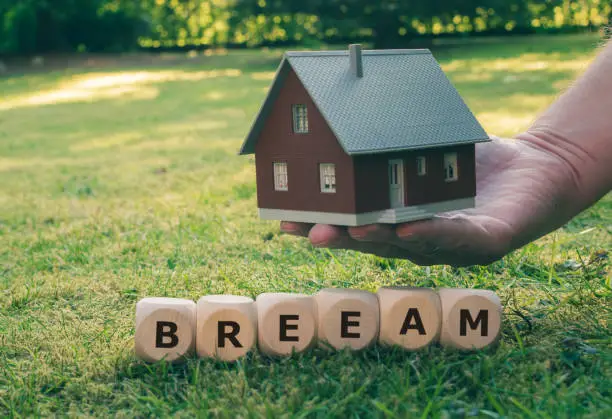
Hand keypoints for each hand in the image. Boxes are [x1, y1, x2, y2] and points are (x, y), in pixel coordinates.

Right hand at [281, 136, 580, 265]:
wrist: (539, 168)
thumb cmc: (474, 164)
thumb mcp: (423, 155)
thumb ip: (389, 152)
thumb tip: (341, 122)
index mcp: (402, 225)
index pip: (357, 227)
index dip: (324, 223)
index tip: (285, 217)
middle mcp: (423, 243)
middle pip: (375, 244)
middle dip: (340, 237)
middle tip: (305, 229)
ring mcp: (454, 247)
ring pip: (411, 247)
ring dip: (379, 240)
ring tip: (351, 230)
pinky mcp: (489, 242)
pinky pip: (458, 240)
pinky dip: (433, 234)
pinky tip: (409, 228)